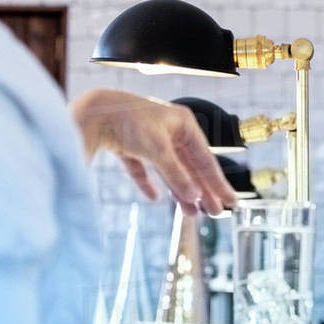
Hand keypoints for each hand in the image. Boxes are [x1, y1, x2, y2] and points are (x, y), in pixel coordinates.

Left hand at [69, 89, 237, 215]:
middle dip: (202, 190)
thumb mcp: (158, 149)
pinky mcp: (129, 147)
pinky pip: (143, 169)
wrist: (93, 110)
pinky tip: (154, 197)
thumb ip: (176, 174)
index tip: (231, 200)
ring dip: (180, 192)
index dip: (218, 182)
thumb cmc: (130, 120)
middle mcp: (169, 130)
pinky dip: (149, 183)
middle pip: (190, 167)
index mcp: (184, 124)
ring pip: (170, 171)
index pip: (205, 159)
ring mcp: (149, 139)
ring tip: (191, 213)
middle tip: (216, 212)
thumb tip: (194, 197)